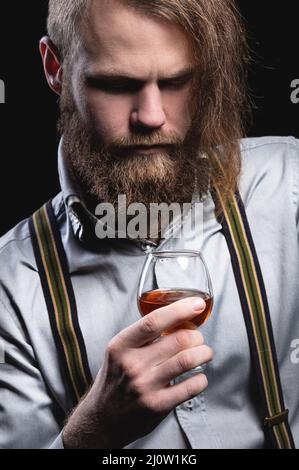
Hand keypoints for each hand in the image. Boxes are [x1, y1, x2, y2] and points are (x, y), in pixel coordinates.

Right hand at [63, 297, 212, 448]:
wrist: (102, 419)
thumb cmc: (116, 378)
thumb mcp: (119, 352)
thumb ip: (143, 336)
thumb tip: (179, 317)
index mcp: (121, 346)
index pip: (154, 321)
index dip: (180, 310)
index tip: (197, 304)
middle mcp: (132, 365)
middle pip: (178, 340)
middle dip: (196, 336)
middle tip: (198, 338)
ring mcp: (145, 386)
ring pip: (187, 360)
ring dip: (204, 353)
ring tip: (205, 353)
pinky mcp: (158, 406)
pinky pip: (191, 386)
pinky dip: (202, 379)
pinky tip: (198, 376)